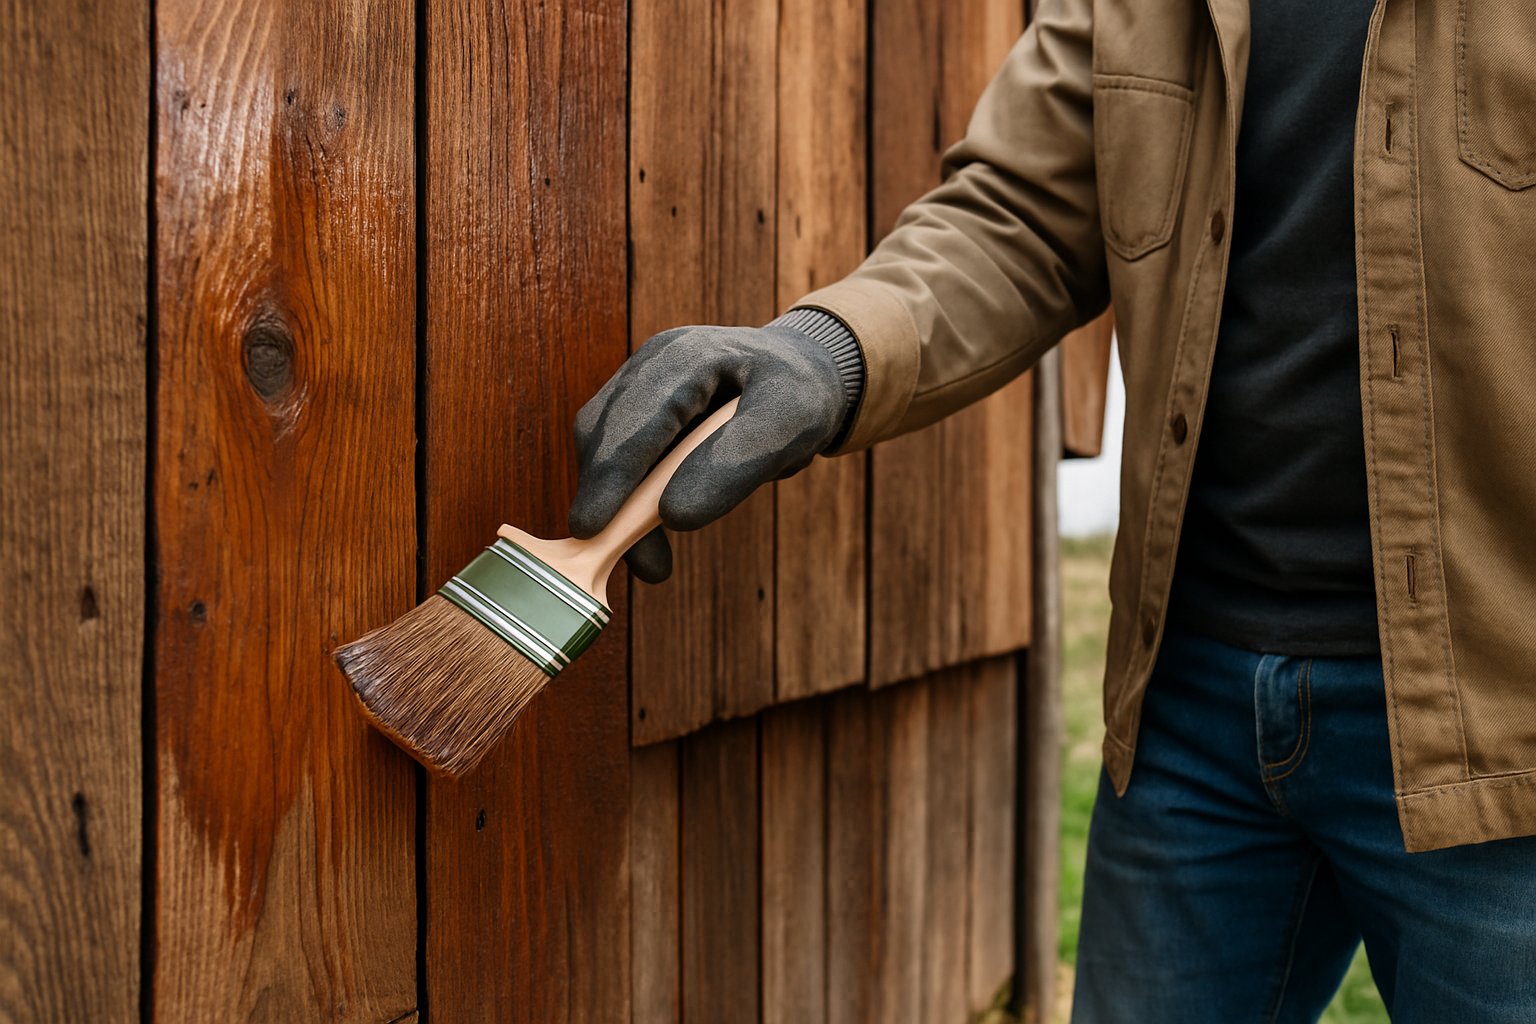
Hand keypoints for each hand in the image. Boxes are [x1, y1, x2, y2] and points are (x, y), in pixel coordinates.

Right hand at [569, 318, 856, 582]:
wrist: (801, 375)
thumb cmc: (798, 395)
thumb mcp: (791, 423)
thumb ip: (737, 462)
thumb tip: (674, 515)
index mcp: (688, 355)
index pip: (635, 416)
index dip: (611, 474)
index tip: (591, 528)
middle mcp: (649, 364)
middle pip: (603, 433)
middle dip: (608, 500)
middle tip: (644, 565)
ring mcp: (638, 385)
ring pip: (601, 450)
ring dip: (617, 507)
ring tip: (656, 559)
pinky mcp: (636, 413)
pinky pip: (617, 459)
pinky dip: (628, 501)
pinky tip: (654, 530)